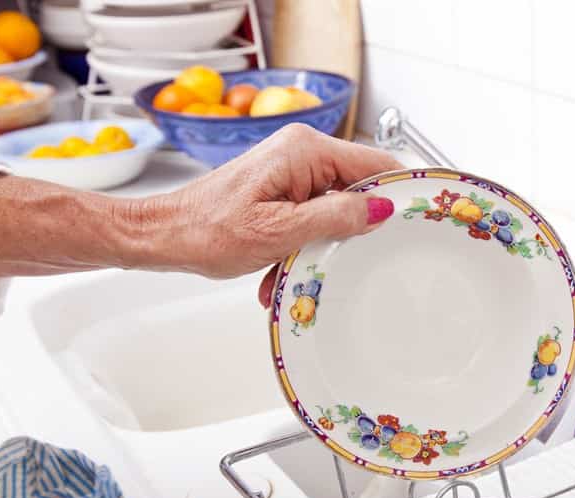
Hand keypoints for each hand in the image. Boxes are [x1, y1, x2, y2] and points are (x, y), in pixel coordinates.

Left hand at [133, 123, 402, 302]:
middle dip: (349, 232)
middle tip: (337, 261)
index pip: (376, 163)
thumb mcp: (280, 232)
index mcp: (305, 150)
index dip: (396, 195)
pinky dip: (303, 246)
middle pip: (358, 190)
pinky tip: (280, 271)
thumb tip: (382, 209)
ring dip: (320, 247)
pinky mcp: (282, 189)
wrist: (164, 236)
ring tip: (293, 271)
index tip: (410, 227)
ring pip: (334, 210)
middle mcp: (301, 152)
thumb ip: (337, 217)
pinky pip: (312, 218)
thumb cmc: (207, 231)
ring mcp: (291, 171)